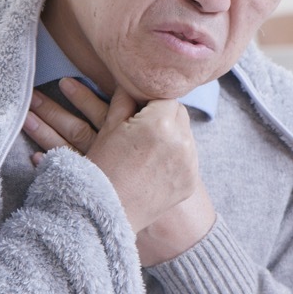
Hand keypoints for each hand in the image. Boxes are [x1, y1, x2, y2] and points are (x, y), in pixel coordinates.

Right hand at [24, 79, 215, 258]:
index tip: (140, 108)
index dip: (151, 101)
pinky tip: (157, 164)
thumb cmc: (102, 167)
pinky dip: (177, 158)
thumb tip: (134, 80)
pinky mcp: (190, 182)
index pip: (166, 96)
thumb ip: (126, 99)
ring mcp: (189, 164)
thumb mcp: (110, 127)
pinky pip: (188, 159)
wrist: (104, 212)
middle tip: (144, 125)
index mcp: (160, 122)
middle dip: (164, 116)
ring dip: (173, 135)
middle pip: (180, 114)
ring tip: (149, 146)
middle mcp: (181, 141)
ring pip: (186, 135)